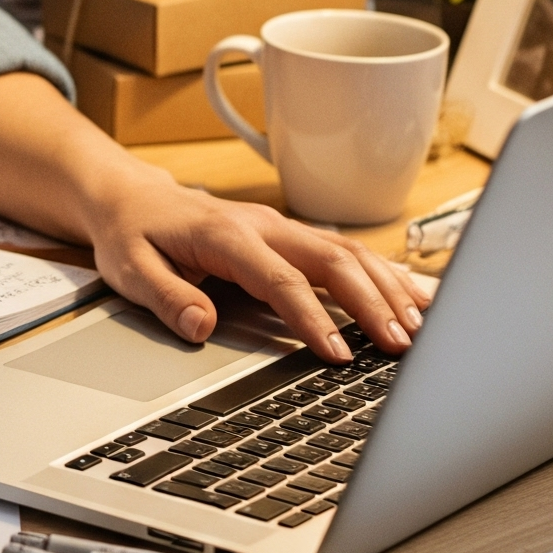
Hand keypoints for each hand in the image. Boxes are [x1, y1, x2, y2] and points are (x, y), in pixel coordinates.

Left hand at [84, 171, 430, 363]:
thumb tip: (199, 325)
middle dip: (372, 303)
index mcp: (227, 236)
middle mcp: (264, 226)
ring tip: (422, 328)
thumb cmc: (132, 234)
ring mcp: (281, 228)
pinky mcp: (291, 236)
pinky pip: (346, 251)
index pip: (281, 281)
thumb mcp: (130, 268)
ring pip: (349, 252)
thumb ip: (165, 297)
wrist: (131, 198)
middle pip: (333, 261)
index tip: (339, 354)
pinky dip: (384, 273)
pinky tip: (416, 295)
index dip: (313, 319)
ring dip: (388, 288)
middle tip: (402, 347)